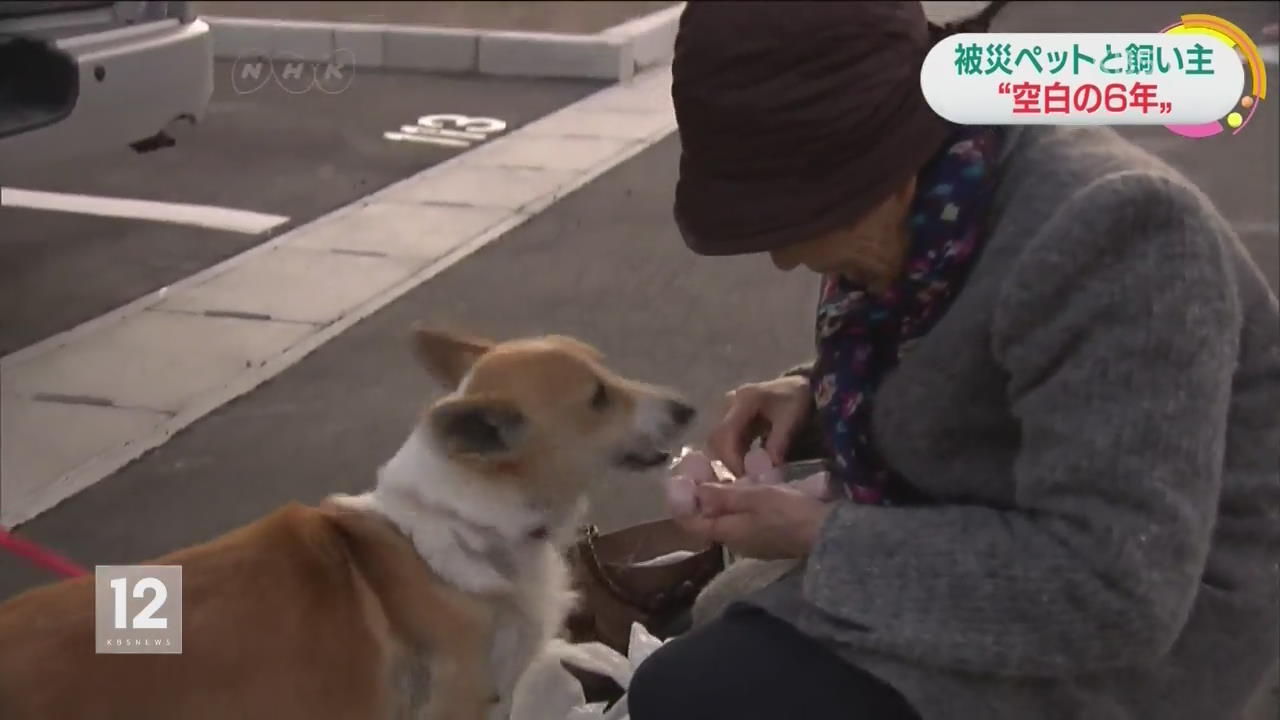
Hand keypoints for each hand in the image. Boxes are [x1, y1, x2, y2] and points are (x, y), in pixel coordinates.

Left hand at [675, 483, 834, 559]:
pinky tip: (759, 475)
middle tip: (705, 464)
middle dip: (705, 492)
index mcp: (728, 533)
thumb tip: (696, 493)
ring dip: (728, 492)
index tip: (682, 478)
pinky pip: (752, 513)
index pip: (691, 523)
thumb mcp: (755, 498)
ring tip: (732, 467)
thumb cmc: (789, 513)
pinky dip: (748, 496)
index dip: (682, 502)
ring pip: (733, 513)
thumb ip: (724, 496)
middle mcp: (737, 540)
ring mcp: (756, 538)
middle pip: (711, 516)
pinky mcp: (773, 533)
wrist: (830, 535)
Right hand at [708, 376, 811, 475]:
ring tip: (746, 474)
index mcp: (744, 400)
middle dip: (727, 461)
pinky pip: (723, 441)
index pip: (727, 432)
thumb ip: (779, 442)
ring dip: (728, 459)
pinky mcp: (729, 420)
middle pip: (715, 438)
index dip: (732, 458)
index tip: (744, 477)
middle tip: (744, 479)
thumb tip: (769, 467)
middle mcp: (728, 404)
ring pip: (716, 442)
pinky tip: (746, 465)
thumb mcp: (791, 419)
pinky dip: (733, 455)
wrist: (796, 387)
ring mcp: (726, 411)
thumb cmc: (795, 400)